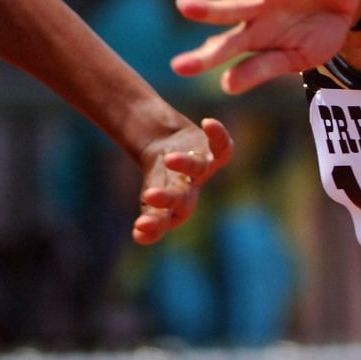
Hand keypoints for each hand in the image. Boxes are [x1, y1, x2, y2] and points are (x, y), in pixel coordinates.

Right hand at [132, 118, 232, 244]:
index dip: (155, 224)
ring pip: (196, 168)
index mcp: (173, 209)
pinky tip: (208, 123)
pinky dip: (217, 134)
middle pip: (181, 198)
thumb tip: (139, 236)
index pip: (164, 221)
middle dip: (167, 198)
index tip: (139, 226)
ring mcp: (203, 170)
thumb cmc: (160, 176)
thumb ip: (149, 213)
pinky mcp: (216, 151)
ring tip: (170, 159)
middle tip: (149, 196)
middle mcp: (190, 191)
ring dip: (185, 164)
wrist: (171, 145)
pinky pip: (221, 145)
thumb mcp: (151, 193)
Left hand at [170, 0, 360, 93]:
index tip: (178, 66)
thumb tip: (226, 86)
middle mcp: (263, 7)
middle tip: (182, 6)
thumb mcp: (293, 60)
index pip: (225, 46)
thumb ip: (261, 70)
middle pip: (232, 11)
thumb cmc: (315, 34)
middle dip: (209, 10)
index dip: (204, 57)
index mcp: (256, 33)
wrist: (346, 7)